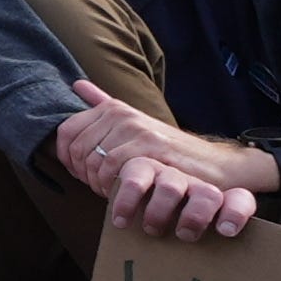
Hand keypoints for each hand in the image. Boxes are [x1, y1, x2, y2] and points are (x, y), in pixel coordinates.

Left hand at [50, 81, 265, 239]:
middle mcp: (122, 114)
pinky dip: (111, 187)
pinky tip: (121, 195)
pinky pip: (112, 168)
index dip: (66, 158)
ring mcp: (136, 129)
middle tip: (97, 187)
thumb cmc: (169, 150)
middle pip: (77, 148)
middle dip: (82, 174)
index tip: (80, 173)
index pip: (66, 131)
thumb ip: (105, 104)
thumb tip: (77, 85)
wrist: (214, 164)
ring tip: (110, 192)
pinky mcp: (150, 146)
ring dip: (96, 183)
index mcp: (113, 108)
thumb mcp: (136, 124)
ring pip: (94, 160)